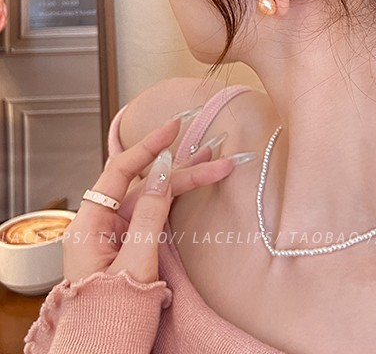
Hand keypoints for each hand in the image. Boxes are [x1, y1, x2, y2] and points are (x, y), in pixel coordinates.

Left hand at [63, 117, 236, 283]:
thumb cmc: (112, 316)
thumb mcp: (136, 261)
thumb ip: (151, 212)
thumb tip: (164, 168)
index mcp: (89, 225)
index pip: (120, 171)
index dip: (149, 146)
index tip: (174, 128)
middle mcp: (100, 225)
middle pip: (144, 185)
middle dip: (182, 169)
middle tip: (217, 156)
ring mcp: (115, 236)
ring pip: (153, 198)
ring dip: (184, 183)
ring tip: (216, 165)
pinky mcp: (128, 247)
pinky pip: (153, 215)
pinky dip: (176, 200)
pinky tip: (194, 187)